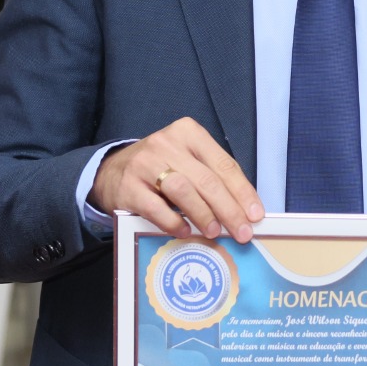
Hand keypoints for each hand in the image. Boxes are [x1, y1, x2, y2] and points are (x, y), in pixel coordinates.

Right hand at [91, 116, 264, 240]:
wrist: (111, 172)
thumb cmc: (160, 169)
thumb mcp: (187, 161)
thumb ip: (212, 178)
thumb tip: (243, 211)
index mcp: (188, 133)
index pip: (223, 164)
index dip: (243, 192)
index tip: (256, 215)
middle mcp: (167, 144)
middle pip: (206, 179)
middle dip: (229, 209)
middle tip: (242, 232)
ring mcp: (145, 164)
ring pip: (183, 190)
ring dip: (203, 214)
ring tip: (214, 232)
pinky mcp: (128, 187)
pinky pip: (155, 208)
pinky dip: (173, 222)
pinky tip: (184, 232)